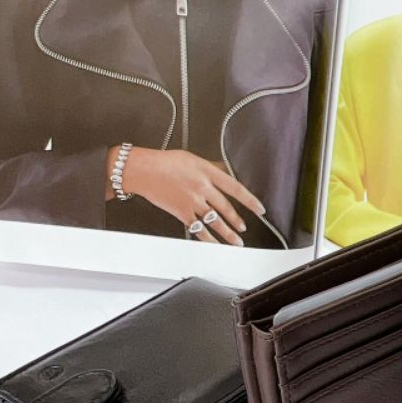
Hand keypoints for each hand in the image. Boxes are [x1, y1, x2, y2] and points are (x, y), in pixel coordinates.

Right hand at [106, 147, 265, 245]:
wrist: (142, 170)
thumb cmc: (164, 162)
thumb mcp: (193, 158)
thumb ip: (211, 168)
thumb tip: (225, 173)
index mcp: (207, 172)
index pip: (235, 188)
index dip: (250, 200)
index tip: (259, 209)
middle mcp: (202, 187)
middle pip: (226, 208)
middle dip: (238, 221)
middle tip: (244, 228)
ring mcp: (193, 202)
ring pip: (215, 221)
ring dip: (228, 233)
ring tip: (236, 241)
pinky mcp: (182, 213)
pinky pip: (199, 229)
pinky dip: (209, 239)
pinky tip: (215, 244)